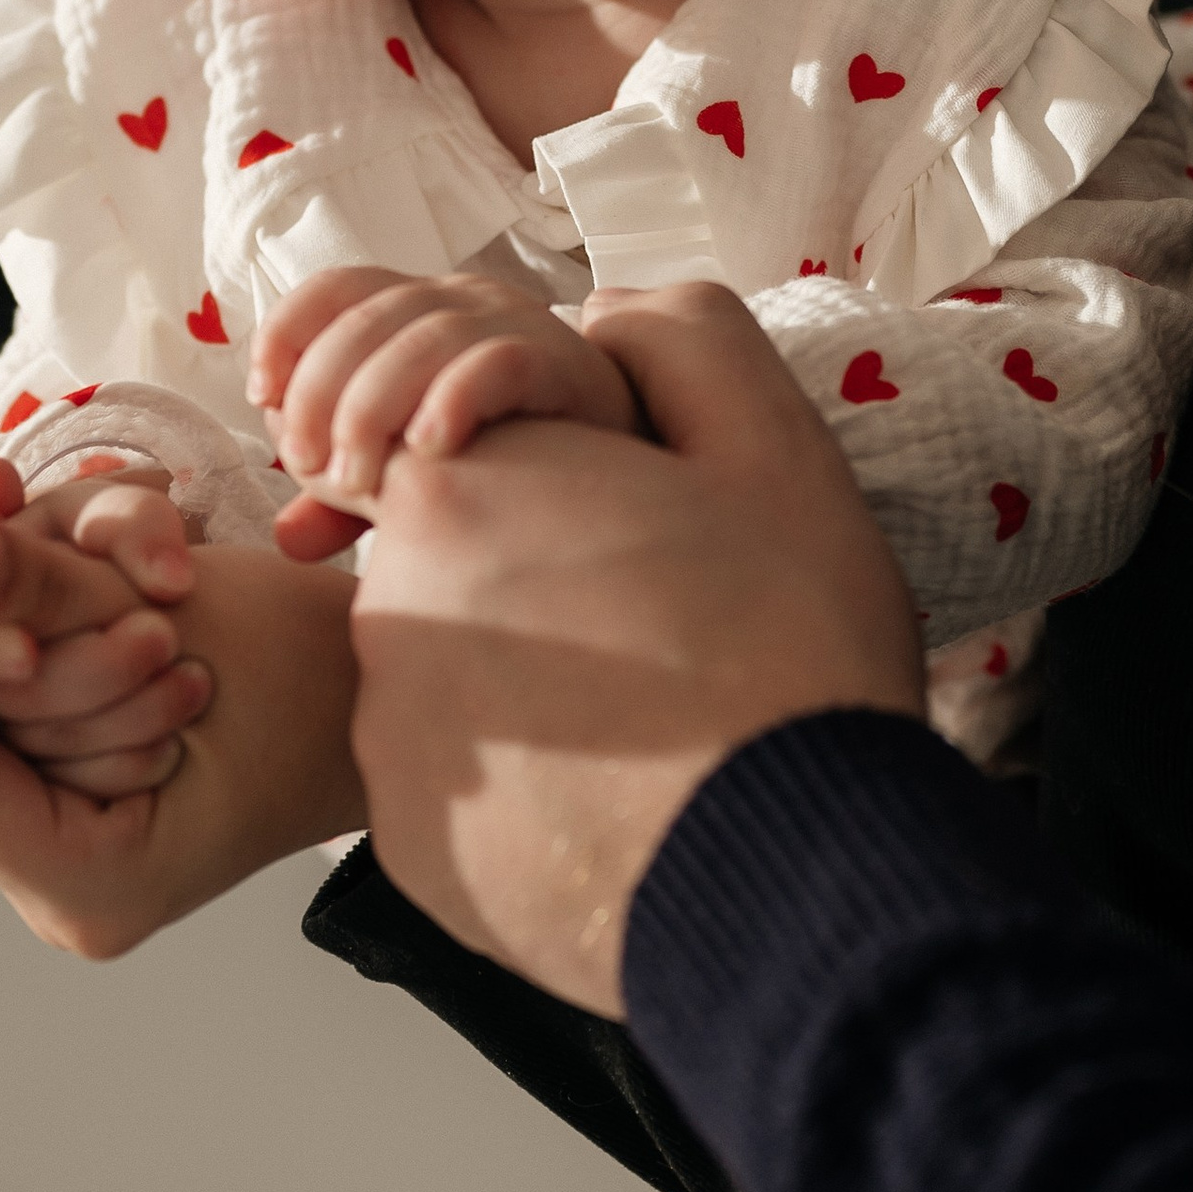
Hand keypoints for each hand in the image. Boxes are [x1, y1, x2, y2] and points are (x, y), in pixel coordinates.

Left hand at [0, 504, 363, 956]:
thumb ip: (43, 586)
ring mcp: (60, 842)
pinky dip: (19, 608)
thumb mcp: (183, 613)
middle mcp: (58, 883)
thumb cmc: (325, 668)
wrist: (402, 689)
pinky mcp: (66, 790)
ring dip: (7, 606)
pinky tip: (38, 533)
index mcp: (89, 882)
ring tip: (97, 557)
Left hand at [249, 264, 641, 560]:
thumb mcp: (415, 477)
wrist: (626, 463)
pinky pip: (497, 361)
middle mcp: (460, 300)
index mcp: (415, 308)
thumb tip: (288, 541)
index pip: (335, 287)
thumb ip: (350, 501)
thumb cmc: (509, 460)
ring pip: (421, 336)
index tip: (262, 399)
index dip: (287, 332)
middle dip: (320, 391)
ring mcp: (513, 323)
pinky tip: (430, 451)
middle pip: (365, 317)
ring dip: (372, 406)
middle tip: (305, 465)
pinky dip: (454, 399)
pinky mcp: (562, 362)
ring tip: (355, 479)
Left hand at [349, 284, 922, 1016]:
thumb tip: (603, 313)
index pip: (466, 441)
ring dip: (533, 685)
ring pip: (458, 679)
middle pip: (460, 561)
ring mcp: (390, 737)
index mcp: (457, 486)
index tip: (638, 531)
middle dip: (543, 579)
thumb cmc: (790, 650)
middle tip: (663, 627)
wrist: (802, 877)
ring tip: (653, 721)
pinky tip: (617, 798)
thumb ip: (675, 337)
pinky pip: (459, 790)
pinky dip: (524, 787)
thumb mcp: (769, 445)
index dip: (566, 481)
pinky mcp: (410, 848)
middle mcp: (389, 605)